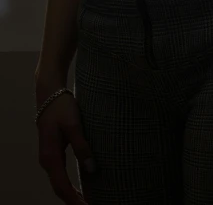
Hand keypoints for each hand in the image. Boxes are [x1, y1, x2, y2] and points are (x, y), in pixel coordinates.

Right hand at [36, 83, 93, 204]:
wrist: (49, 93)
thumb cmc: (61, 107)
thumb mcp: (74, 125)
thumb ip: (82, 146)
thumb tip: (91, 169)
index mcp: (50, 156)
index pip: (62, 187)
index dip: (74, 200)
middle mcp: (47, 160)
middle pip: (60, 189)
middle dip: (73, 202)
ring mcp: (49, 157)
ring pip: (59, 183)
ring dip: (72, 195)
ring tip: (86, 202)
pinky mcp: (53, 152)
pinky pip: (60, 175)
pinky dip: (69, 185)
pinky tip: (79, 188)